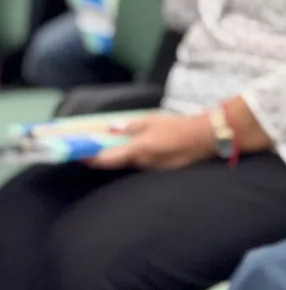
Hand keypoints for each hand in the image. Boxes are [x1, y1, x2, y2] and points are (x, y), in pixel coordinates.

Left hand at [87, 112, 215, 170]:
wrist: (203, 138)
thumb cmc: (177, 126)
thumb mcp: (151, 120)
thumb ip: (130, 127)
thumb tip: (114, 131)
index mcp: (136, 150)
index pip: (105, 160)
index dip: (88, 159)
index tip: (77, 156)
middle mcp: (140, 163)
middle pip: (117, 162)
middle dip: (108, 154)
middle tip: (101, 144)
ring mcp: (151, 169)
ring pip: (131, 162)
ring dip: (126, 154)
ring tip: (127, 142)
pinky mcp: (161, 170)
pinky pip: (144, 163)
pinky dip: (139, 156)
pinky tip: (147, 147)